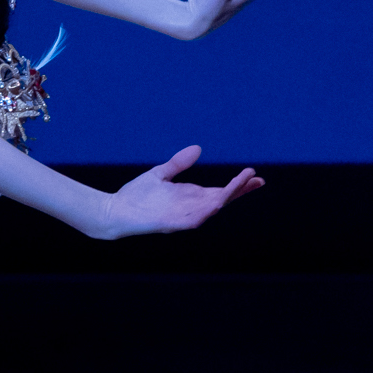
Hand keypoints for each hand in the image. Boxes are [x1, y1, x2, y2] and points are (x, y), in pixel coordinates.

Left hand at [94, 145, 261, 237]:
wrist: (115, 210)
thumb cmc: (137, 195)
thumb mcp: (160, 173)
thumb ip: (179, 163)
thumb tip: (198, 148)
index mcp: (191, 196)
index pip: (221, 191)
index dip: (239, 184)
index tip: (255, 175)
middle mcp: (192, 207)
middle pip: (222, 198)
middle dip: (240, 189)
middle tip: (257, 178)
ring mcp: (183, 216)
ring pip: (212, 207)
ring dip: (227, 196)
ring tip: (242, 183)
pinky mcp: (172, 223)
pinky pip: (194, 218)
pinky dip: (206, 210)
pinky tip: (217, 201)